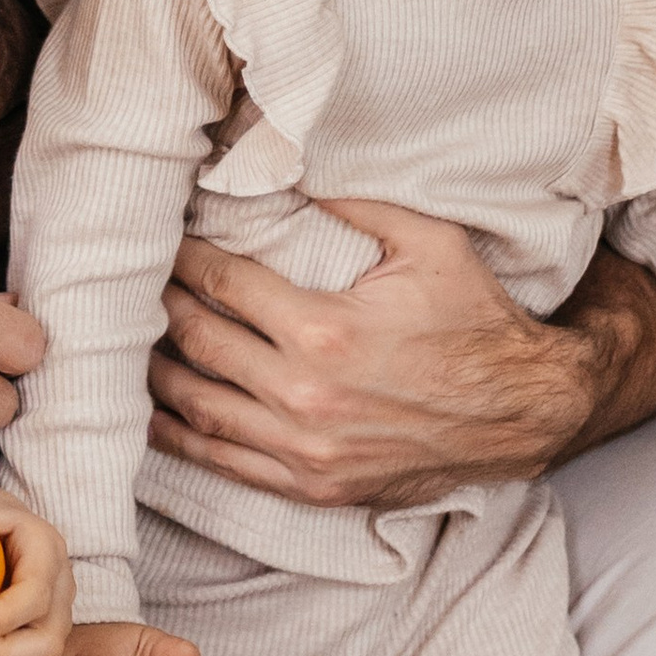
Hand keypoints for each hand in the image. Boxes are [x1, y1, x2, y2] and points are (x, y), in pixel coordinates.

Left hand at [147, 209, 655, 509]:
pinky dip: (182, 439)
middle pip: (197, 342)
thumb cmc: (478, 321)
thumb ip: (354, 202)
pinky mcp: (316, 486)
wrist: (526, 411)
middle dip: (157, 307)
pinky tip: (156, 415)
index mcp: (325, 329)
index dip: (183, 258)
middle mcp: (305, 396)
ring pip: (198, 408)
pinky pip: (227, 464)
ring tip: (129, 342)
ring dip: (154, 373)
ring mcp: (307, 450)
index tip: (163, 239)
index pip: (221, 284)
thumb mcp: (429, 242)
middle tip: (135, 281)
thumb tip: (290, 169)